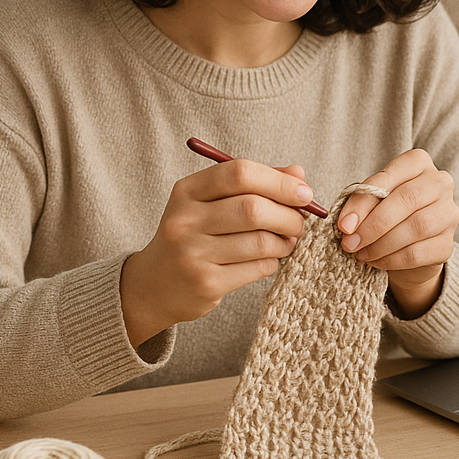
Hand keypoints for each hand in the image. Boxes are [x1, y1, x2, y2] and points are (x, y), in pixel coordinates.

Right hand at [120, 158, 316, 347]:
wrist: (154, 284)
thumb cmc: (195, 234)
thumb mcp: (213, 201)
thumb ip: (255, 183)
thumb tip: (299, 174)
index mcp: (187, 190)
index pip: (240, 173)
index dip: (280, 182)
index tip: (304, 192)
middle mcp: (184, 220)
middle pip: (253, 209)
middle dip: (289, 215)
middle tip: (300, 221)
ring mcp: (193, 254)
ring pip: (260, 242)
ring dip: (285, 241)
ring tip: (287, 240)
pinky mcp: (206, 284)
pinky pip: (257, 268)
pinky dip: (273, 262)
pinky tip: (269, 259)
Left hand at [338, 149, 458, 318]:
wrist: (406, 249)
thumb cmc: (386, 214)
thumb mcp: (370, 201)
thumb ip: (361, 202)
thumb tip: (348, 224)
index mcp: (419, 163)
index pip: (391, 174)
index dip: (364, 200)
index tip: (343, 224)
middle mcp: (440, 183)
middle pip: (408, 199)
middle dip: (374, 224)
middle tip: (350, 242)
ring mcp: (449, 214)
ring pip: (417, 227)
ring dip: (381, 244)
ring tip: (360, 253)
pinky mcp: (448, 245)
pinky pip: (418, 253)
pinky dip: (392, 260)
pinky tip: (376, 261)